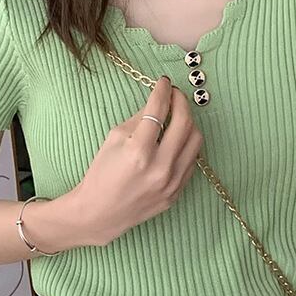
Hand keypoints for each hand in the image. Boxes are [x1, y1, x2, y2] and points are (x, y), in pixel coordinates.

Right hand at [73, 76, 203, 245]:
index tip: (164, 82)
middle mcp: (159, 168)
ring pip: (195, 141)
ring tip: (177, 117)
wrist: (100, 213)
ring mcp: (171, 182)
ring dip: (188, 123)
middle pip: (184, 123)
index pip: (158, 111)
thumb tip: (158, 101)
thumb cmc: (101, 174)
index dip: (162, 91)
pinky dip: (187, 145)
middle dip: (181, 102)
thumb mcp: (113, 140)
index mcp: (139, 152)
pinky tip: (177, 139)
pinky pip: (191, 161)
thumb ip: (138, 118)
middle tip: (174, 95)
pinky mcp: (176, 193)